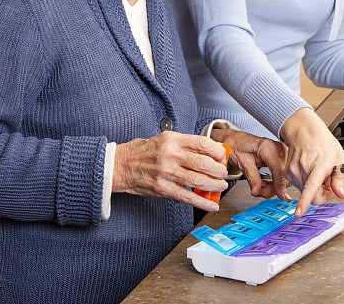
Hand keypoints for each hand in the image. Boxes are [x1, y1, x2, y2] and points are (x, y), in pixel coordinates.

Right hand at [112, 132, 228, 210]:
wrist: (119, 165)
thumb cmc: (142, 152)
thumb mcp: (164, 139)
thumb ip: (184, 145)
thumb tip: (207, 152)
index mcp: (172, 140)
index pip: (202, 143)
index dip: (217, 151)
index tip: (222, 156)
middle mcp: (170, 155)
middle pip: (203, 163)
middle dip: (218, 170)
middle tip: (224, 173)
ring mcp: (166, 172)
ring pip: (197, 180)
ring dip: (214, 185)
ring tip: (221, 186)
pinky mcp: (162, 188)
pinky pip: (186, 196)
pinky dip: (202, 201)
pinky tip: (211, 203)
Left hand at [209, 127, 289, 199]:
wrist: (236, 140)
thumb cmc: (236, 146)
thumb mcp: (241, 162)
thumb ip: (251, 177)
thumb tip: (258, 191)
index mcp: (267, 147)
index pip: (279, 169)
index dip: (281, 185)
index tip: (283, 197)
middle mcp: (278, 148)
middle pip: (284, 175)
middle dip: (273, 188)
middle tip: (258, 192)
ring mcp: (281, 153)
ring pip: (285, 177)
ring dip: (274, 187)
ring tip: (259, 187)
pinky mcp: (281, 158)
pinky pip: (283, 174)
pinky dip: (275, 183)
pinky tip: (264, 183)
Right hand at [279, 107, 343, 217]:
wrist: (304, 132)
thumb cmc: (323, 142)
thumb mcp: (339, 158)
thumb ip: (340, 179)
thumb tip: (340, 194)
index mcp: (319, 165)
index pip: (311, 187)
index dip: (304, 201)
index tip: (299, 213)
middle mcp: (303, 169)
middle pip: (313, 197)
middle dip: (323, 193)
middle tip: (329, 180)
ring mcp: (293, 172)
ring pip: (306, 193)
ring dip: (314, 188)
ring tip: (318, 172)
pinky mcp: (287, 174)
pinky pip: (299, 187)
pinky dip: (306, 183)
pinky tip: (310, 171)